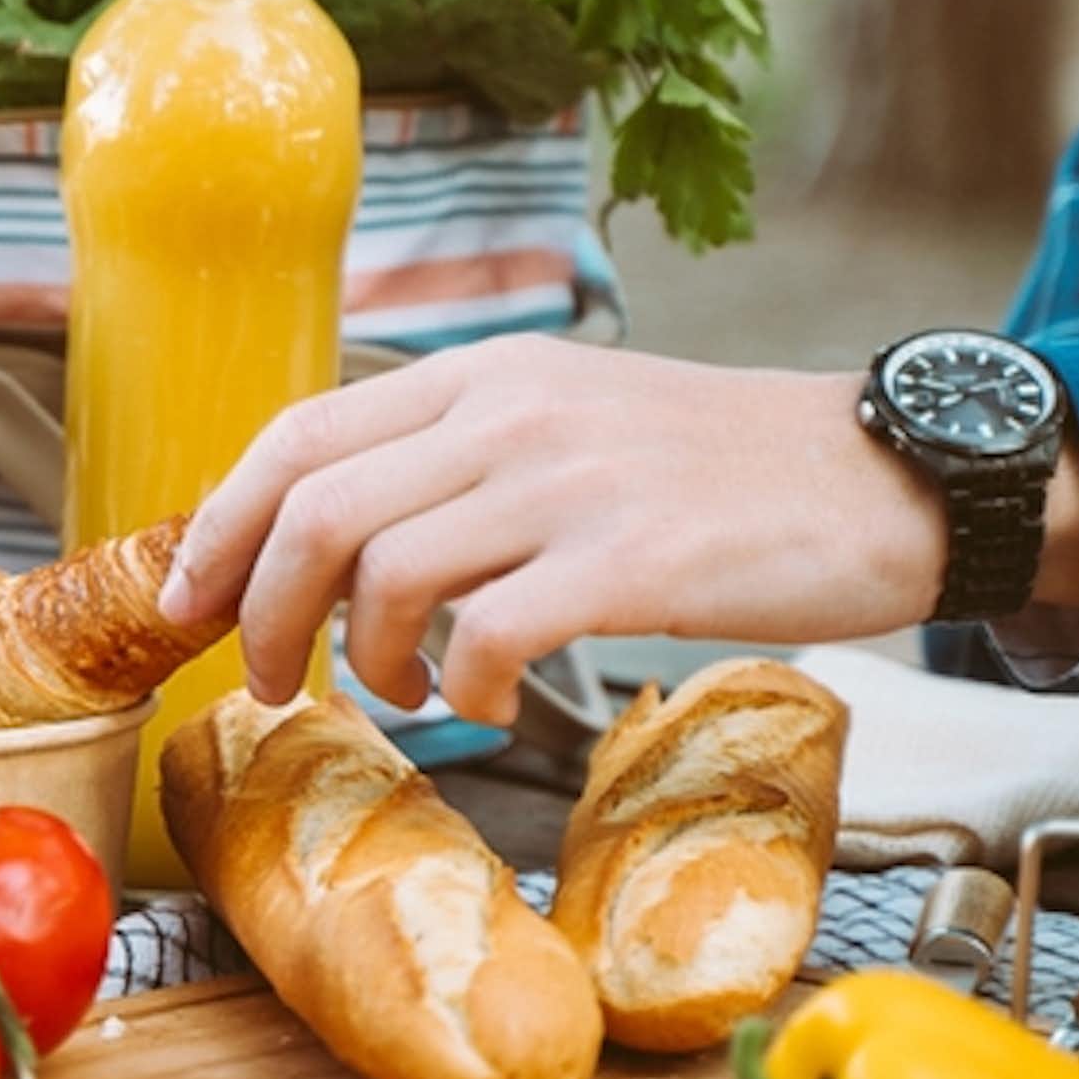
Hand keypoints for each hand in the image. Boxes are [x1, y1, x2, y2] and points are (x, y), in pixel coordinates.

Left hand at [159, 338, 952, 726]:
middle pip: (316, 509)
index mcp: (482, 374)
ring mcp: (572, 481)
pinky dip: (465, 688)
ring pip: (386, 572)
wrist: (886, 476)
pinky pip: (489, 634)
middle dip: (265, 613)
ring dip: (364, 660)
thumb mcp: (568, 418)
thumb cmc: (715, 471)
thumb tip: (330, 533)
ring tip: (407, 695)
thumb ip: (457, 455)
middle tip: (277, 683)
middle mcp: (511, 412)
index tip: (192, 601)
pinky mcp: (635, 559)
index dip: (222, 525)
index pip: (299, 436)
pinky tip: (488, 704)